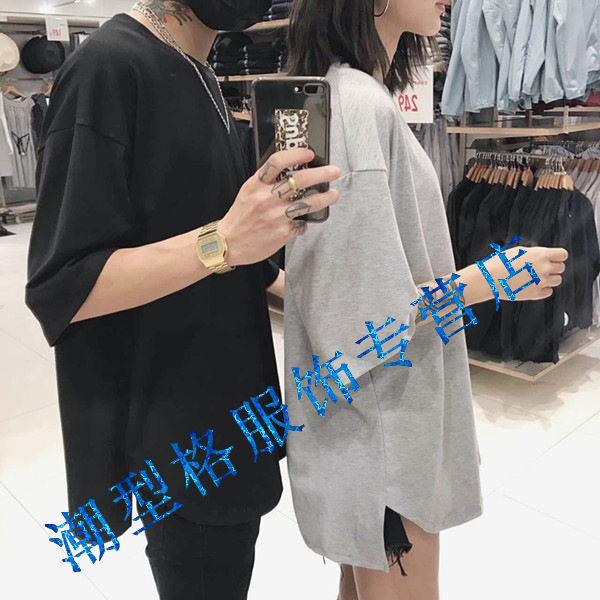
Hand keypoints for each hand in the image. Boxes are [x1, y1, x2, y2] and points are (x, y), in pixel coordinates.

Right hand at [218, 149, 340, 266]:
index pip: (278, 162)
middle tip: (334, 172)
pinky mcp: (281, 232)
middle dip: (321, 174)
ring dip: (324, 198)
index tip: (309, 153)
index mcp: (256, 185)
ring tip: (333, 194)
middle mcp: (267, 198)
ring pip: (307, 203)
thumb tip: (290, 172)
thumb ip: (266, 182)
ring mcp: (275, 216)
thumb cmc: (240, 217)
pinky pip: (301, 224)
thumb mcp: (248, 192)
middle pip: (300, 180)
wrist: (228, 243)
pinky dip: (304, 222)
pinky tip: (302, 221)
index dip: (297, 154)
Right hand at [490, 246, 567, 301]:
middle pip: (561, 268)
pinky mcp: (536, 294)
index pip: (563, 254)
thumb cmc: (499, 264)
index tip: (554, 258)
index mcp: (540, 255)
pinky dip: (543, 289)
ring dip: (550, 279)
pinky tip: (533, 285)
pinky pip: (549, 292)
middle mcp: (544, 268)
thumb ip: (534, 253)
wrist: (488, 279)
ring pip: (557, 280)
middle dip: (553, 268)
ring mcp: (541, 282)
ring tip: (537, 278)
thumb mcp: (517, 251)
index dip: (558, 256)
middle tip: (542, 268)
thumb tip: (540, 256)